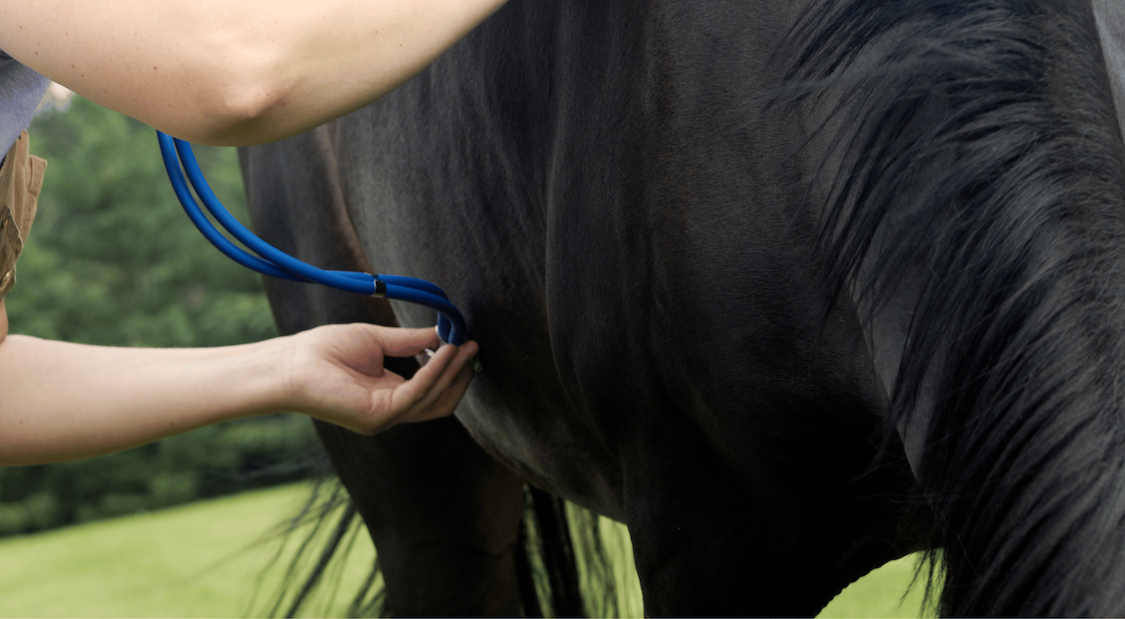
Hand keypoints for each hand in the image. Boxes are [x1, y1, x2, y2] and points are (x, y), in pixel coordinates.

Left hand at [279, 323, 478, 434]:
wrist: (289, 363)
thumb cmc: (322, 351)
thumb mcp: (376, 340)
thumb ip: (411, 341)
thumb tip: (443, 334)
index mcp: (388, 397)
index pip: (432, 391)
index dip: (452, 370)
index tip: (466, 343)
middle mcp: (390, 413)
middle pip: (440, 402)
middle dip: (460, 375)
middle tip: (474, 347)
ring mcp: (385, 418)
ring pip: (434, 400)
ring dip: (453, 371)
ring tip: (466, 345)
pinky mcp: (378, 416)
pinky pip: (417, 394)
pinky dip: (436, 372)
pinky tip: (445, 351)